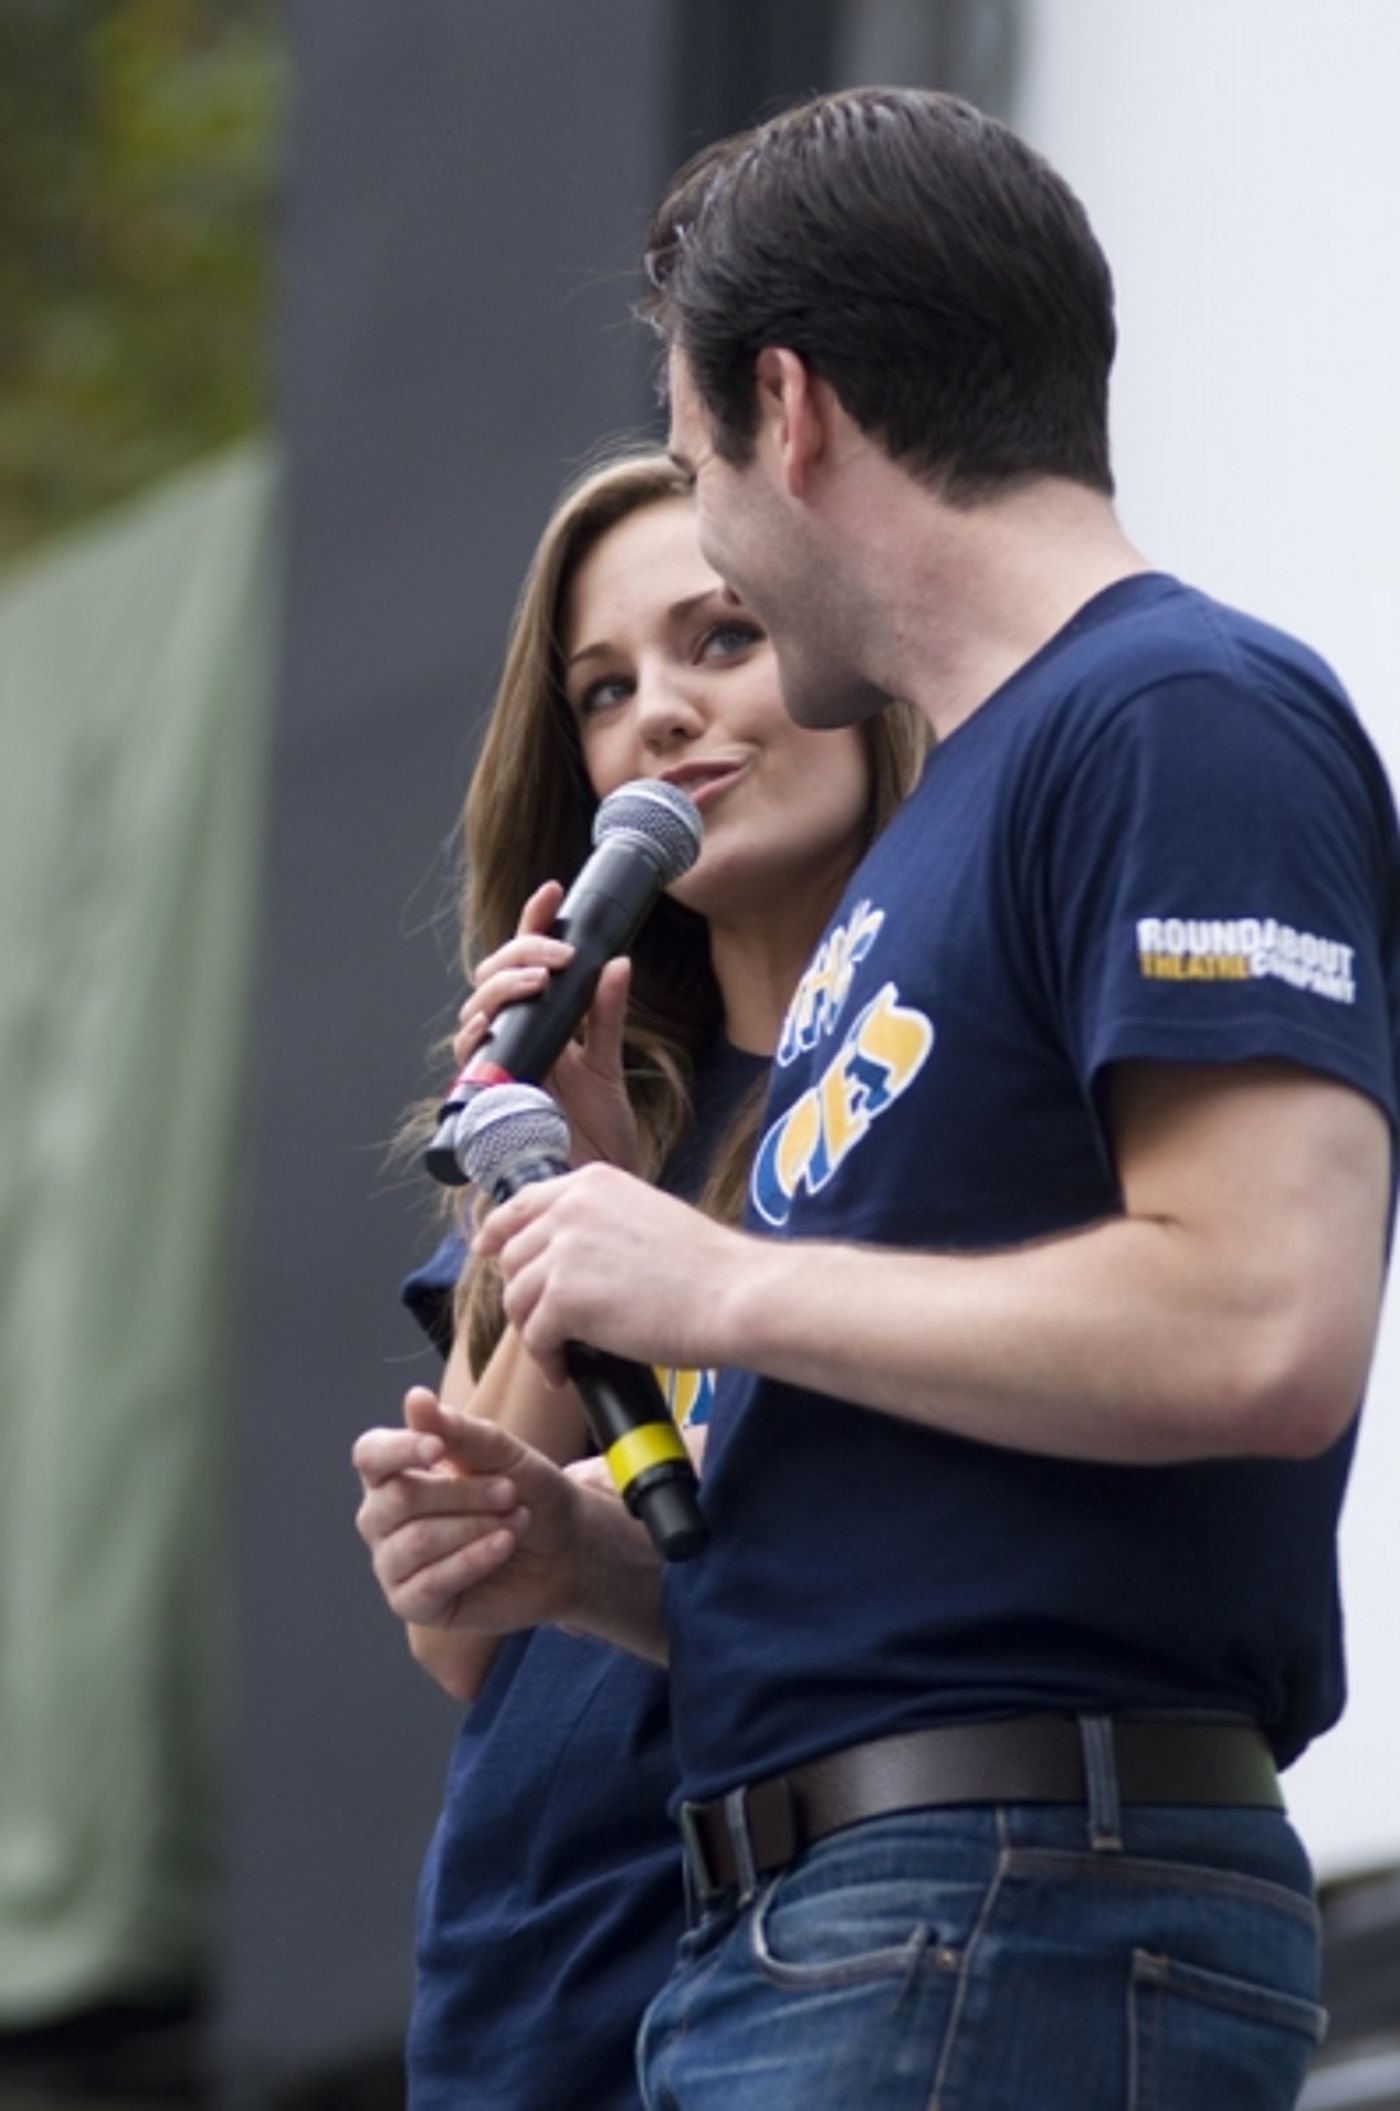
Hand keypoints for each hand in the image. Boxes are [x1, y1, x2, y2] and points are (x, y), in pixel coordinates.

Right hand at [352, 1386, 585, 1634]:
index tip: (438, 1448)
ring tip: (515, 1519)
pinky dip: (472, 1560)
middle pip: (398, 1498)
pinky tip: (503, 1545)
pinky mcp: (413, 1602)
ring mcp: (394, 1562)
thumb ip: (457, 1430)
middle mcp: (384, 1516)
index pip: (371, 1455)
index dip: (399, 1450)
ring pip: (414, 1542)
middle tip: (510, 1491)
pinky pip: (428, 1584)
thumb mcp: (501, 1453)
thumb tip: (415, 1399)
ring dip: (474, 1527)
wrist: (566, 1546)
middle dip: (463, 1493)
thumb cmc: (527, 1492)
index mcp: (396, 1470)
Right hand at [453, 881, 639, 1171]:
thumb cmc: (596, 1133)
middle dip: (519, 953)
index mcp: (539, 1026)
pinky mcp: (484, 1098)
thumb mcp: (608, 1066)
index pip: (526, 963)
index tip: (553, 890)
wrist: (591, 1184)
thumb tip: (618, 961)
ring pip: (475, 1010)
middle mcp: (511, 1041)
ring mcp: (495, 1066)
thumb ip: (606, 1015)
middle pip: (493, 979)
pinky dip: (475, 1034)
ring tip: (538, 979)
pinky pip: (466, 1058)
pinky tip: (491, 1022)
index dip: (532, 923)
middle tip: (558, 953)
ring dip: (502, 987)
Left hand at [474, 1162, 747, 1383]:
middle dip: (525, 1294)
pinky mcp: (564, 1297)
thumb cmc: (706, 1269)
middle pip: (514, 1256)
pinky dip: (545, 1360)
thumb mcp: (647, 1217)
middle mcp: (570, 1208)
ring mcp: (564, 1251)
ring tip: (560, 1353)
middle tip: (548, 1325)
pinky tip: (564, 1373)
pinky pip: (534, 1336)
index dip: (498, 1231)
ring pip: (517, 1298)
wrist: (732, 1294)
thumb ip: (603, 1224)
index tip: (486, 1249)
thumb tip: (571, 1255)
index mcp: (591, 1183)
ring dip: (534, 1331)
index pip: (522, 1204)